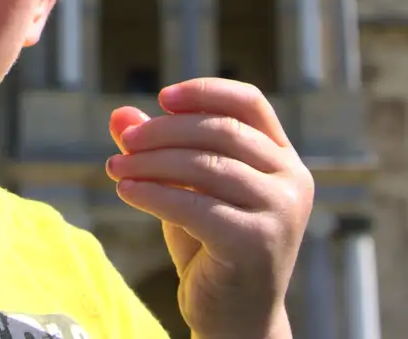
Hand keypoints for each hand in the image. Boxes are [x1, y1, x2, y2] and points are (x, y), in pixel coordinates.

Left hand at [106, 79, 312, 338]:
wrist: (235, 318)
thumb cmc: (211, 246)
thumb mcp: (186, 189)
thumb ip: (159, 151)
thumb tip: (119, 114)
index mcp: (283, 159)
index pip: (249, 103)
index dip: (205, 91)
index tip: (162, 97)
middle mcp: (291, 181)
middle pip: (221, 131)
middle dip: (164, 131)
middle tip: (125, 141)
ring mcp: (279, 212)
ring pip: (205, 166)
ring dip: (152, 162)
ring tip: (117, 167)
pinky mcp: (255, 242)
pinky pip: (193, 205)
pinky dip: (153, 193)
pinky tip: (126, 191)